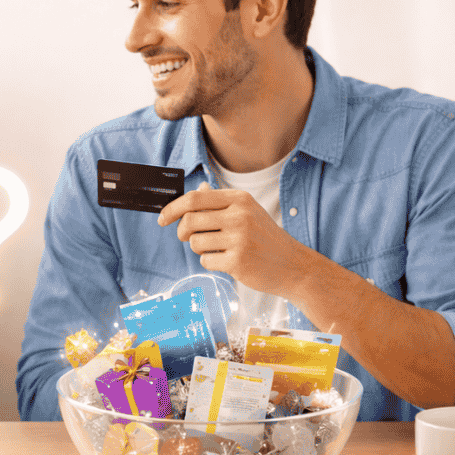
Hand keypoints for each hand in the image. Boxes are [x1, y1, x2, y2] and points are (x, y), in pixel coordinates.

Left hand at [157, 182, 312, 297]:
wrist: (293, 265)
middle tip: (186, 237)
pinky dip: (210, 262)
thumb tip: (196, 189)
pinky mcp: (237, 262)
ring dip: (199, 249)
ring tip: (216, 249)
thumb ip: (220, 201)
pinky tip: (226, 261)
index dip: (172, 208)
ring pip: (195, 243)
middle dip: (182, 231)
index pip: (194, 199)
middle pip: (189, 220)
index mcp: (239, 199)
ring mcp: (239, 239)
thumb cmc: (265, 237)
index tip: (162, 218)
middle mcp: (239, 216)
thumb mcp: (248, 211)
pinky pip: (205, 261)